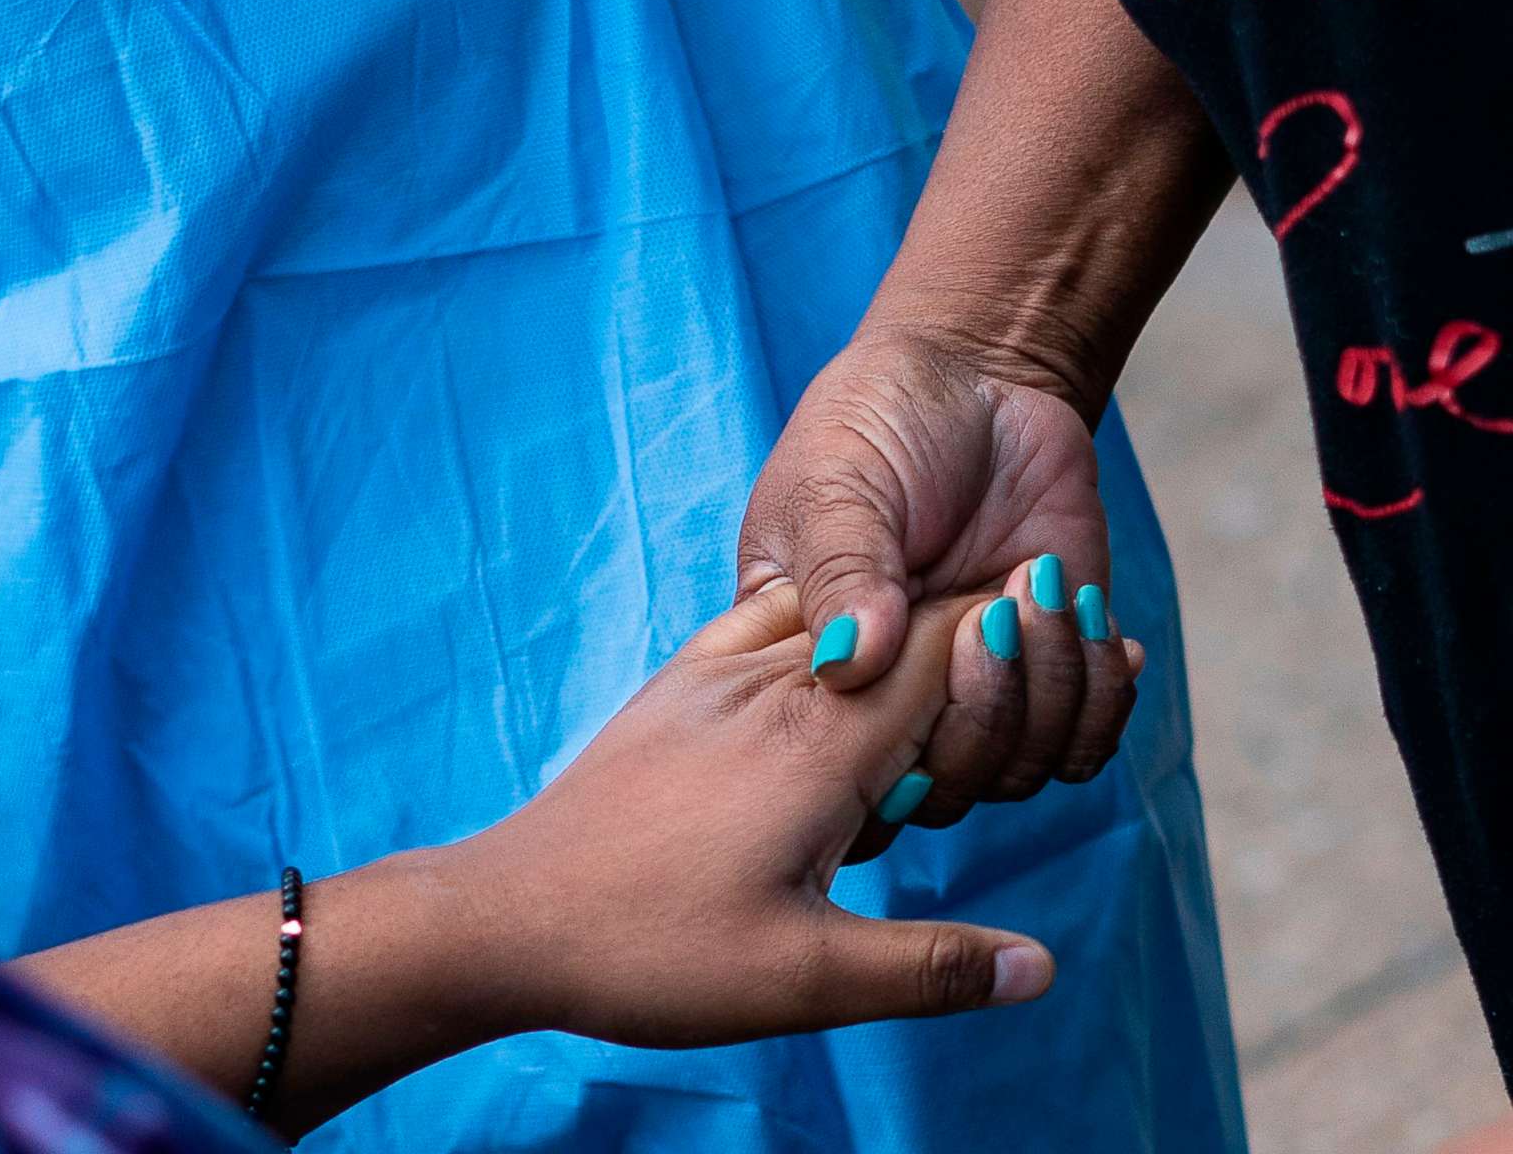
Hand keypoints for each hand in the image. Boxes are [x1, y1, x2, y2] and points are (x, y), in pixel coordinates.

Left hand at [439, 581, 1059, 1047]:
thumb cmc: (645, 951)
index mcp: (821, 748)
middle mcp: (773, 690)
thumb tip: (1043, 969)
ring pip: (840, 618)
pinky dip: (825, 622)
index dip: (1029, 642)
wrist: (503, 913)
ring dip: (909, 624)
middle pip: (908, 626)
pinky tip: (835, 647)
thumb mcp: (801, 982)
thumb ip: (929, 968)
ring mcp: (713, 681)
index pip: (953, 656)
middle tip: (1069, 636)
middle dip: (990, 632)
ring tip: (972, 637)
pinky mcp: (671, 692)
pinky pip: (763, 621)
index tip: (1096, 639)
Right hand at [735, 325, 1143, 824]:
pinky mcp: (1048, 671)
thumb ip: (842, 572)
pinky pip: (1082, 742)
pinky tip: (1090, 619)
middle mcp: (889, 697)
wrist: (978, 377)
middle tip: (990, 609)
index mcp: (808, 662)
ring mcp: (970, 689)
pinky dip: (1101, 693)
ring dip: (1048, 688)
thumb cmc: (878, 421)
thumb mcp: (835, 482)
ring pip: (1017, 772)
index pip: (831, 768)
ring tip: (1038, 587)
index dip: (881, 750)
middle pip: (939, 788)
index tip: (918, 662)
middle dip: (982, 706)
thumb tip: (852, 666)